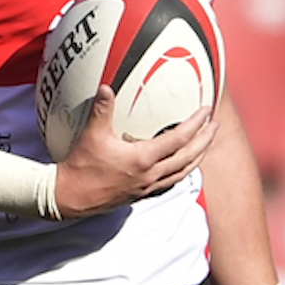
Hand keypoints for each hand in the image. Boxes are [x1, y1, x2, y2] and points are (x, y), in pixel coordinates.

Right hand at [54, 84, 216, 217]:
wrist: (69, 197)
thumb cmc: (81, 165)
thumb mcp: (91, 134)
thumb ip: (102, 110)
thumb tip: (107, 87)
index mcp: (143, 159)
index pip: (178, 139)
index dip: (195, 124)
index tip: (206, 111)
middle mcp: (150, 175)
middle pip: (187, 158)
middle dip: (204, 141)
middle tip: (215, 126)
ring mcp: (147, 187)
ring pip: (182, 173)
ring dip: (197, 158)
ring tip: (205, 145)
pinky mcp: (140, 195)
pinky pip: (169, 184)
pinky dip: (181, 173)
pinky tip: (182, 168)